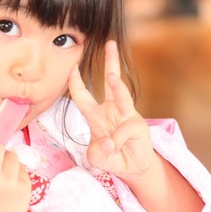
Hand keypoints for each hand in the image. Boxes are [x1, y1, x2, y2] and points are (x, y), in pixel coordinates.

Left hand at [69, 40, 155, 182]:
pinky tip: (116, 148)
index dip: (76, 82)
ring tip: (111, 77)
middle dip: (111, 61)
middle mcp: (112, 110)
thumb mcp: (96, 158)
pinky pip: (124, 130)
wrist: (133, 168)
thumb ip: (96, 153)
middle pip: (112, 81)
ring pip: (122, 94)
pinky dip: (117, 141)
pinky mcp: (137, 124)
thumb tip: (108, 142)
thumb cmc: (112, 158)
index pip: (82, 95)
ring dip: (116, 85)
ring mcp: (126, 115)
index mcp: (96, 114)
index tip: (72, 67)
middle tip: (110, 43)